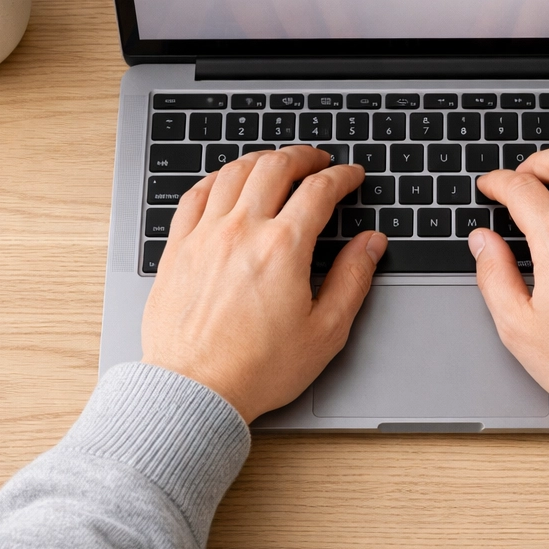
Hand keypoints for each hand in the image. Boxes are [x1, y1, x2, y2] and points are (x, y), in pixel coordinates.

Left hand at [141, 146, 386, 421]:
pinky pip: (195, 195)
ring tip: (276, 163)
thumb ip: (352, 279)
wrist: (195, 391)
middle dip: (303, 157)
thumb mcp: (325, 331)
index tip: (351, 176)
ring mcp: (205, 236)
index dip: (342, 176)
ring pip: (233, 172)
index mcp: (283, 248)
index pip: (319, 190)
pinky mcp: (177, 249)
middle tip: (317, 160)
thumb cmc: (257, 369)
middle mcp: (242, 231)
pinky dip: (216, 178)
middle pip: (275, 167)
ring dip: (262, 160)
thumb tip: (371, 244)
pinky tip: (225, 181)